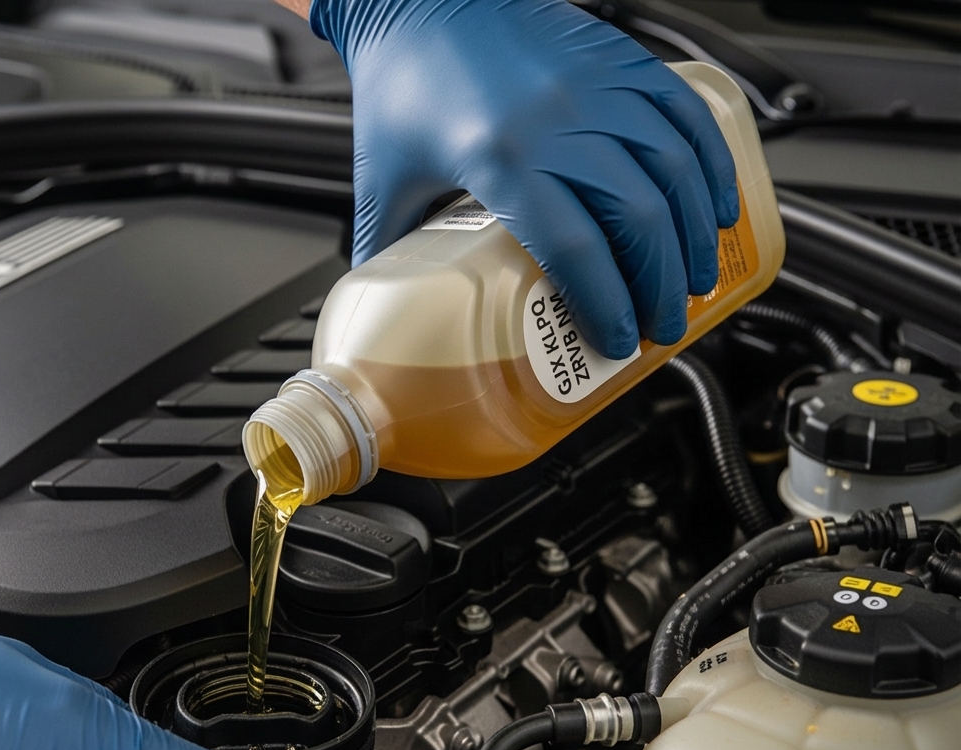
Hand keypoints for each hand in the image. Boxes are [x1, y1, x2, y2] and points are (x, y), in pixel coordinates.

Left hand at [311, 0, 739, 357]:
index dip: (607, 306)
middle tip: (662, 324)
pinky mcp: (617, 60)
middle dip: (661, 287)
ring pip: (673, 170)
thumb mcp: (383, 179)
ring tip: (696, 279)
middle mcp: (557, 121)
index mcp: (499, 160)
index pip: (575, 252)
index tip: (618, 340)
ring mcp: (595, 87)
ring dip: (695, 235)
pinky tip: (717, 205)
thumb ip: (389, 250)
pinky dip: (711, 165)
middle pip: (638, 221)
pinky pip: (683, 115)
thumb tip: (394, 307)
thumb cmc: (400, 81)